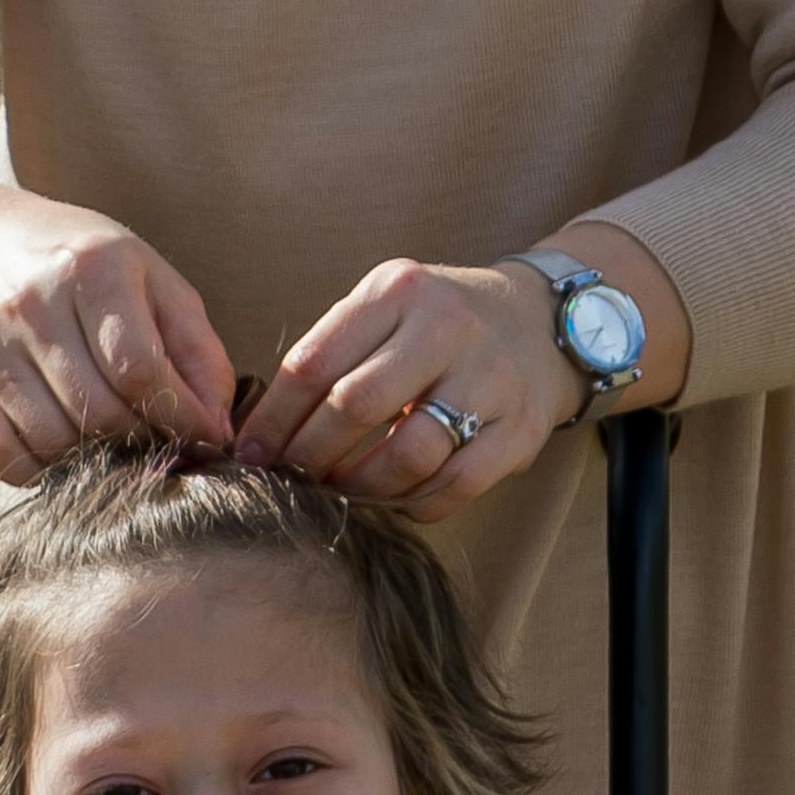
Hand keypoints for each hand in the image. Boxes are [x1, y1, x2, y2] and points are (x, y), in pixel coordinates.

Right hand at [0, 168, 237, 484]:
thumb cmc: (94, 276)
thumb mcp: (157, 287)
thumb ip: (199, 354)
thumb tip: (217, 431)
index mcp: (90, 268)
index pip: (138, 368)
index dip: (180, 417)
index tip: (204, 438)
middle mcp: (31, 304)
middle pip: (98, 410)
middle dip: (143, 441)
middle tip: (159, 442)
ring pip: (52, 440)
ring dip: (95, 460)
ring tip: (117, 444)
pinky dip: (38, 471)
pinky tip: (64, 452)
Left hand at [240, 255, 570, 517]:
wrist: (541, 323)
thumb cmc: (437, 326)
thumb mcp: (385, 309)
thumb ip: (330, 355)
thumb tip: (260, 435)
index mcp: (398, 291)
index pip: (314, 362)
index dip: (274, 418)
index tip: (253, 453)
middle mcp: (446, 326)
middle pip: (355, 405)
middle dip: (310, 455)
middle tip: (293, 478)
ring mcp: (489, 377)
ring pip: (408, 454)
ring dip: (360, 486)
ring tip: (340, 491)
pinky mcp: (521, 428)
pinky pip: (455, 485)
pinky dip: (414, 503)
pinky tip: (395, 499)